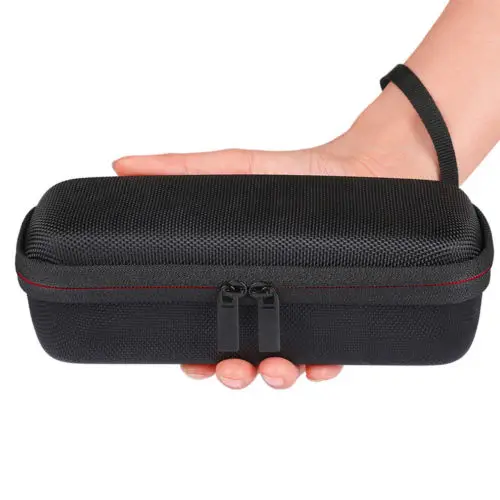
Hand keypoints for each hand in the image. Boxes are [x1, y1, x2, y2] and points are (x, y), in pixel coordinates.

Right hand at [113, 86, 437, 388]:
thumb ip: (181, 170)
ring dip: (276, 377)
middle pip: (244, 355)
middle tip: (231, 369)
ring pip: (286, 363)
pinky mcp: (345, 310)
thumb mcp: (235, 169)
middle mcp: (271, 300)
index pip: (209, 327)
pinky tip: (319, 365)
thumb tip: (120, 165)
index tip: (189, 361)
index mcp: (239, 276)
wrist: (368, 168)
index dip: (195, 353)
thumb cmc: (298, 174)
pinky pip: (334, 352)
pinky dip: (324, 366)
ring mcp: (307, 309)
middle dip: (233, 372)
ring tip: (276, 369)